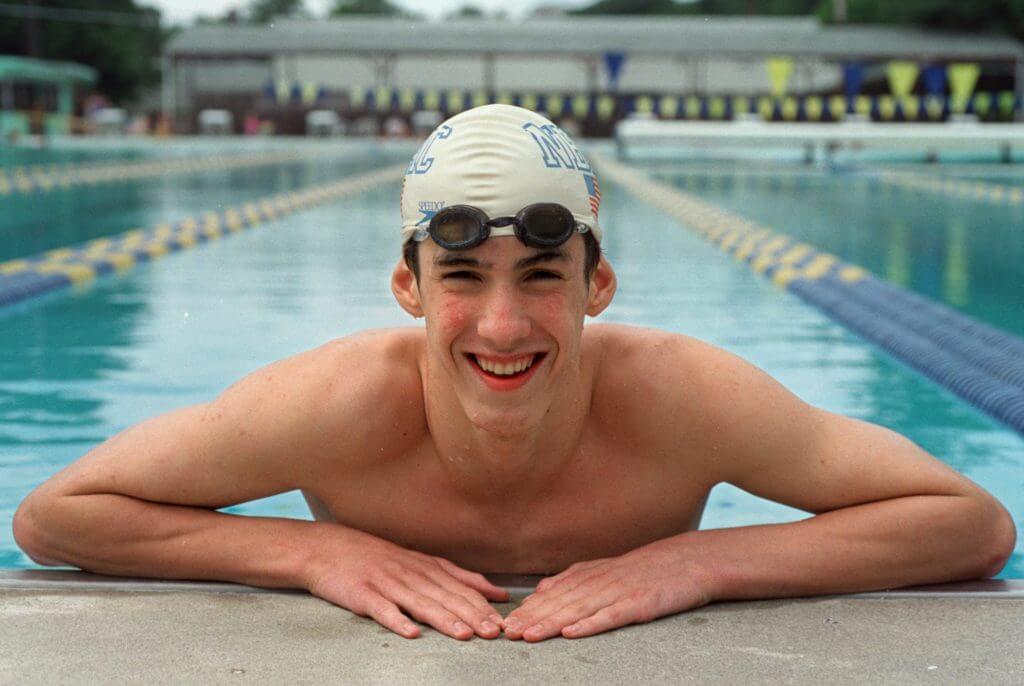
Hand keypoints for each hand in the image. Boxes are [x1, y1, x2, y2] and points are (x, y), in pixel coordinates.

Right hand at [302, 525, 509, 639]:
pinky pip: (382, 609)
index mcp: (427, 567)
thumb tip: (495, 592)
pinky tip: (411, 632)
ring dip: (444, 619)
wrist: (330, 548)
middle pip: (446, 596)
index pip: (461, 587)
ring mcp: (387, 583)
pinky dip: (397, 621)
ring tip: (463, 634)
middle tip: (493, 632)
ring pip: (420, 603)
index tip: (503, 622)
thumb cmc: (378, 558)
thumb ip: (458, 577)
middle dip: (472, 615)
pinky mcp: (363, 594)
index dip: (483, 605)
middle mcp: (411, 574)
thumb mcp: (421, 562)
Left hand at [503, 537, 713, 641]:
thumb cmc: (646, 569)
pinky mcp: (639, 604)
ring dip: (551, 623)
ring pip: (578, 609)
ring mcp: (619, 592)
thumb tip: (541, 591)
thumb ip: (573, 580)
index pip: (552, 594)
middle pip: (559, 602)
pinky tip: (572, 633)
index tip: (505, 623)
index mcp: (589, 574)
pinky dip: (590, 624)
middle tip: (507, 632)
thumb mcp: (605, 569)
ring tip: (529, 635)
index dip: (527, 609)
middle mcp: (599, 581)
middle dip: (531, 618)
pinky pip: (611, 616)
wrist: (687, 560)